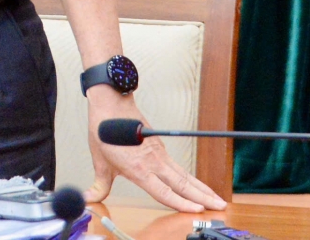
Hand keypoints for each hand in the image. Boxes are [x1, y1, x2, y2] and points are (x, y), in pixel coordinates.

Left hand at [85, 88, 226, 212]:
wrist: (110, 101)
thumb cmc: (104, 129)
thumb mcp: (99, 161)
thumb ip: (99, 185)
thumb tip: (89, 198)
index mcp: (138, 169)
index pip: (163, 191)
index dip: (180, 202)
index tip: (196, 209)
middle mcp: (153, 162)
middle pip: (182, 183)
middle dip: (202, 196)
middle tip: (220, 206)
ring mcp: (158, 153)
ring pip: (184, 174)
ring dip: (201, 187)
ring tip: (217, 199)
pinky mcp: (159, 146)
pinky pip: (178, 166)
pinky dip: (191, 178)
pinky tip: (197, 186)